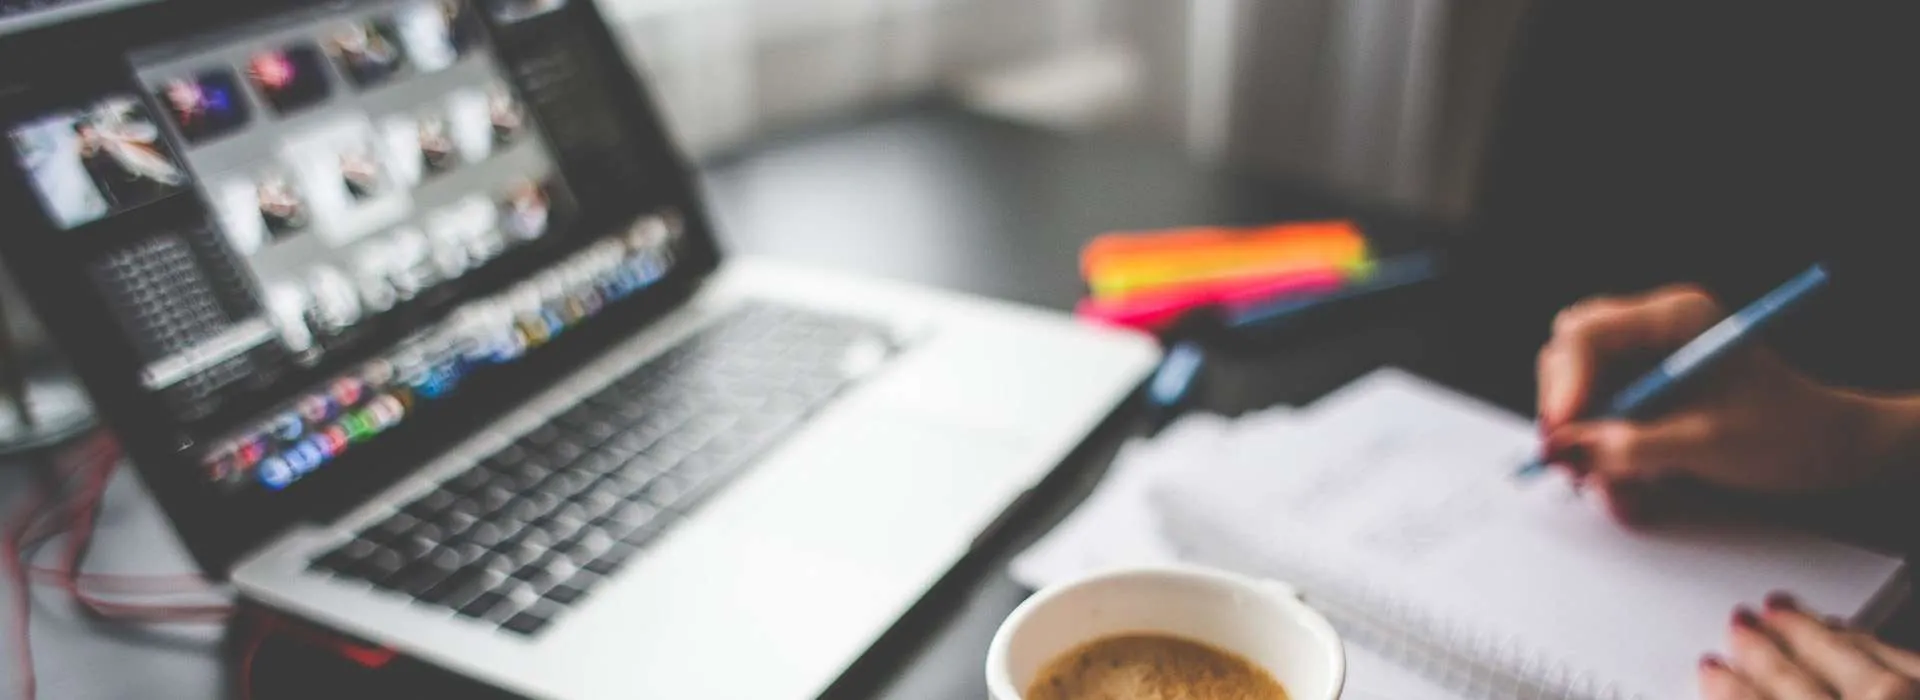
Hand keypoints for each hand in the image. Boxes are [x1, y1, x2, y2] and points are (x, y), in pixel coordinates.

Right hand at [1535, 285, 1919, 521]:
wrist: (1829, 449)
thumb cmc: (1785, 434)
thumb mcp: (1705, 444)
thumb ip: (1630, 447)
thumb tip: (1563, 451)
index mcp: (1672, 318)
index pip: (1587, 335)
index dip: (1564, 385)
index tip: (1558, 434)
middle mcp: (1652, 331)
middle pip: (1571, 358)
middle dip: (1567, 414)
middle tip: (1566, 463)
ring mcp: (1647, 361)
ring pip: (1582, 395)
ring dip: (1587, 446)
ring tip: (1616, 492)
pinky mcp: (1647, 392)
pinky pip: (1602, 420)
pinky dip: (1607, 457)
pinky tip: (1630, 491)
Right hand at [1703, 594, 1919, 699]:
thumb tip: (1726, 691)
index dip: (1726, 686)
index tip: (1711, 668)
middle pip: (1790, 674)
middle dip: (1758, 646)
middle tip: (1739, 620)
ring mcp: (1902, 692)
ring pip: (1842, 651)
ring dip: (1806, 628)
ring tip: (1781, 606)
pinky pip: (1894, 653)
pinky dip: (1864, 638)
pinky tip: (1850, 629)